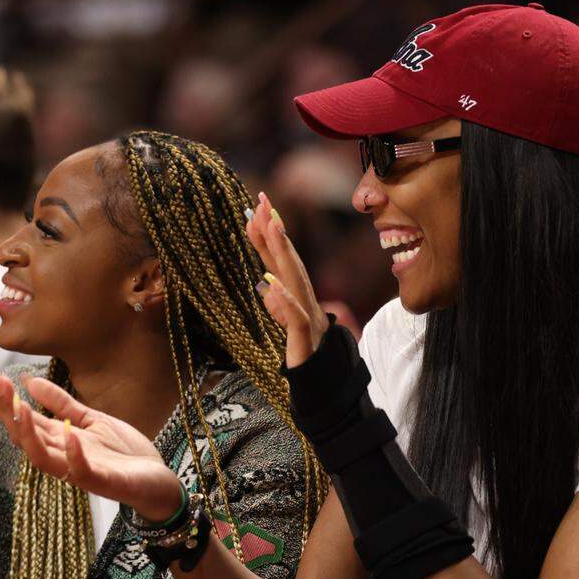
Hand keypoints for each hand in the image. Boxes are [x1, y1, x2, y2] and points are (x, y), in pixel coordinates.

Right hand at [0, 369, 183, 522]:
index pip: (23, 419)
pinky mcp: (103, 482)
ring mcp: (80, 471)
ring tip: (19, 407)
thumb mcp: (93, 419)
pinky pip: (82, 472)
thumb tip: (30, 380)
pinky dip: (73, 455)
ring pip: (43, 458)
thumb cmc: (124, 453)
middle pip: (23, 436)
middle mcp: (62, 456)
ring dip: (29, 434)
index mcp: (59, 440)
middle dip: (5, 409)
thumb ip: (63, 404)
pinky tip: (68, 434)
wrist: (157, 481)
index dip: (3, 398)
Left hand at [245, 193, 330, 367]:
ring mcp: (306, 314)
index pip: (279, 258)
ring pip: (294, 278)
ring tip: (271, 226)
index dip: (268, 233)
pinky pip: (295, 315)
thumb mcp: (286, 319)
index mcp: (296, 292)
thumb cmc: (305, 347)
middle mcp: (303, 297)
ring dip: (282, 251)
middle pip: (288, 258)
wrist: (322, 377)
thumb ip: (276, 300)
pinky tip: (271, 282)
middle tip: (263, 202)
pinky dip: (284, 298)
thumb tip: (265, 282)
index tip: (256, 206)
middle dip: (275, 228)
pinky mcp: (304, 336)